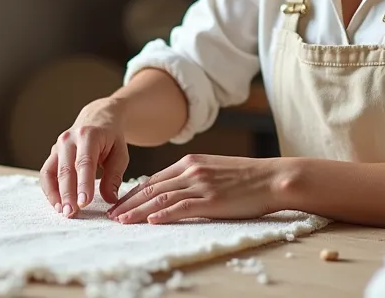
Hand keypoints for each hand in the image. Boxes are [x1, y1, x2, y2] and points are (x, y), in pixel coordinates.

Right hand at [40, 98, 129, 217]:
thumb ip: (114, 176)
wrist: (97, 118)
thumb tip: (110, 199)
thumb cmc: (110, 138)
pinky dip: (49, 190)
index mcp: (88, 135)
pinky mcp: (52, 155)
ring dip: (55, 194)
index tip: (84, 203)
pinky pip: (46, 174)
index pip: (85, 162)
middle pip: (66, 169)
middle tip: (71, 213)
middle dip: (67, 193)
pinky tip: (57, 204)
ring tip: (63, 211)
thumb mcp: (120, 153)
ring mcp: (58, 146)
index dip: (84, 184)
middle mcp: (69, 139)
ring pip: (52, 172)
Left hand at [106, 154, 286, 224]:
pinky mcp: (212, 200)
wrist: (273, 178)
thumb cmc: (247, 177)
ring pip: (161, 198)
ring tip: (122, 221)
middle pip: (152, 189)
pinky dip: (164, 214)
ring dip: (138, 211)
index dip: (134, 193)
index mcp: (190, 161)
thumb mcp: (214, 170)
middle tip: (111, 216)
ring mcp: (201, 185)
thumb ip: (193, 177)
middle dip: (129, 203)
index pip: (154, 179)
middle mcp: (191, 170)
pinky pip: (182, 207)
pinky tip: (151, 220)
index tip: (119, 204)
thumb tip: (174, 192)